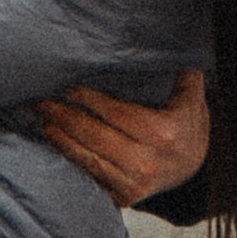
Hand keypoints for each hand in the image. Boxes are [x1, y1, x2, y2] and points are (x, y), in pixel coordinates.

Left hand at [34, 69, 209, 206]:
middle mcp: (148, 161)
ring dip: (60, 140)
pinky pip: (90, 177)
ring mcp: (135, 183)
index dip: (90, 100)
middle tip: (42, 103)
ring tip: (44, 121)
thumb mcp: (192, 98)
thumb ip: (184, 74)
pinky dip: (70, 161)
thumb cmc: (185, 125)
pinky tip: (55, 146)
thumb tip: (175, 40)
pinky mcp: (124, 197)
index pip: (118, 113)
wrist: (194, 170)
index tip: (69, 89)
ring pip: (88, 159)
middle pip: (96, 136)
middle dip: (65, 117)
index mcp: (164, 132)